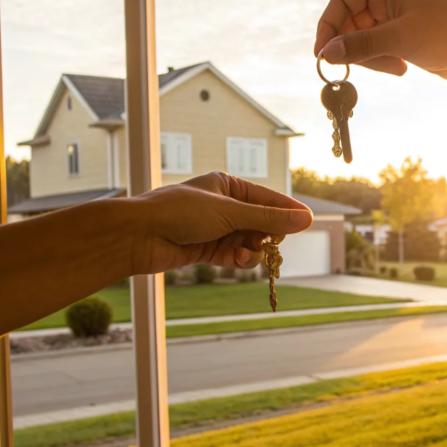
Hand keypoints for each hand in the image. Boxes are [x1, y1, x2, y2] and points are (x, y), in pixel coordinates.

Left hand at [125, 172, 312, 274]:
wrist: (138, 235)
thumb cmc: (180, 212)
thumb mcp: (230, 212)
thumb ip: (269, 219)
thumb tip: (306, 220)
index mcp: (227, 185)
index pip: (267, 199)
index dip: (287, 211)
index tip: (308, 222)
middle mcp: (222, 206)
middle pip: (260, 223)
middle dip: (267, 236)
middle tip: (273, 246)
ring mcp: (214, 229)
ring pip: (248, 242)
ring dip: (252, 251)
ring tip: (246, 254)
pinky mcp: (205, 250)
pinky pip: (233, 255)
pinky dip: (239, 259)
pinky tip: (238, 260)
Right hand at [314, 0, 446, 82]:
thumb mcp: (400, 39)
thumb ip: (361, 45)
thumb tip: (326, 53)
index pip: (342, 1)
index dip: (329, 27)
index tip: (322, 55)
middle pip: (350, 23)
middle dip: (354, 47)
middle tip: (357, 68)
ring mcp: (395, 16)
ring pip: (362, 40)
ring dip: (371, 58)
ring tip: (394, 67)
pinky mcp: (402, 35)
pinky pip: (377, 49)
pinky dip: (382, 62)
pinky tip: (401, 68)